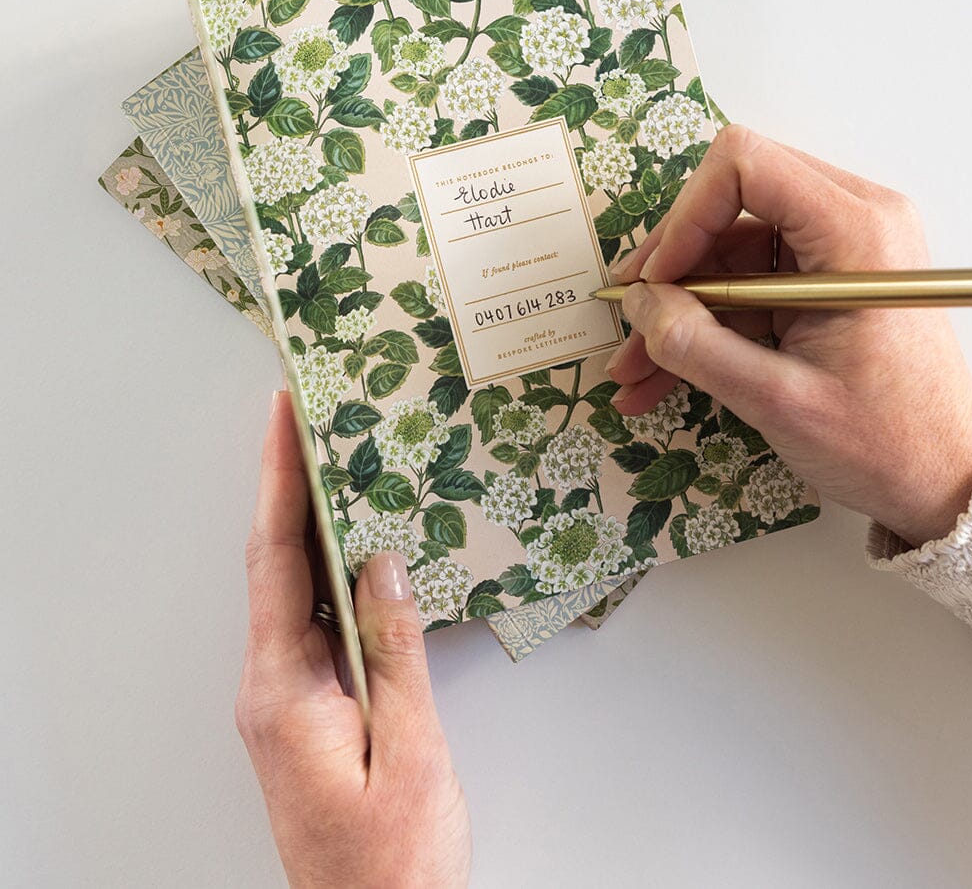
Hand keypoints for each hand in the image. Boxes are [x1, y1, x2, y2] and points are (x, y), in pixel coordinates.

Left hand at [235, 392, 470, 888]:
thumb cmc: (393, 862)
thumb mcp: (410, 749)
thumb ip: (395, 651)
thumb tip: (385, 562)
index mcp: (283, 689)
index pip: (275, 558)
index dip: (280, 480)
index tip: (285, 416)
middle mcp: (271, 688)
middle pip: (278, 564)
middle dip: (294, 487)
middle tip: (316, 419)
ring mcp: (286, 701)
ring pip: (297, 592)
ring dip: (315, 528)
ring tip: (342, 465)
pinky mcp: (307, 712)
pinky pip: (315, 624)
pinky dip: (333, 575)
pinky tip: (361, 552)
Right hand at [607, 126, 971, 546]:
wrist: (944, 479)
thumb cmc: (890, 443)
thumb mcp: (780, 402)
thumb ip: (697, 348)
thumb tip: (639, 305)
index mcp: (857, 233)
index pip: (746, 166)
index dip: (686, 217)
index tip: (656, 280)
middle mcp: (853, 221)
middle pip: (731, 201)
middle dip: (671, 263)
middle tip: (630, 314)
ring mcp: (837, 249)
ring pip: (728, 247)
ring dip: (677, 304)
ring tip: (635, 365)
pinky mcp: (822, 279)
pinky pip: (745, 281)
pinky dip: (703, 322)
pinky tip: (662, 371)